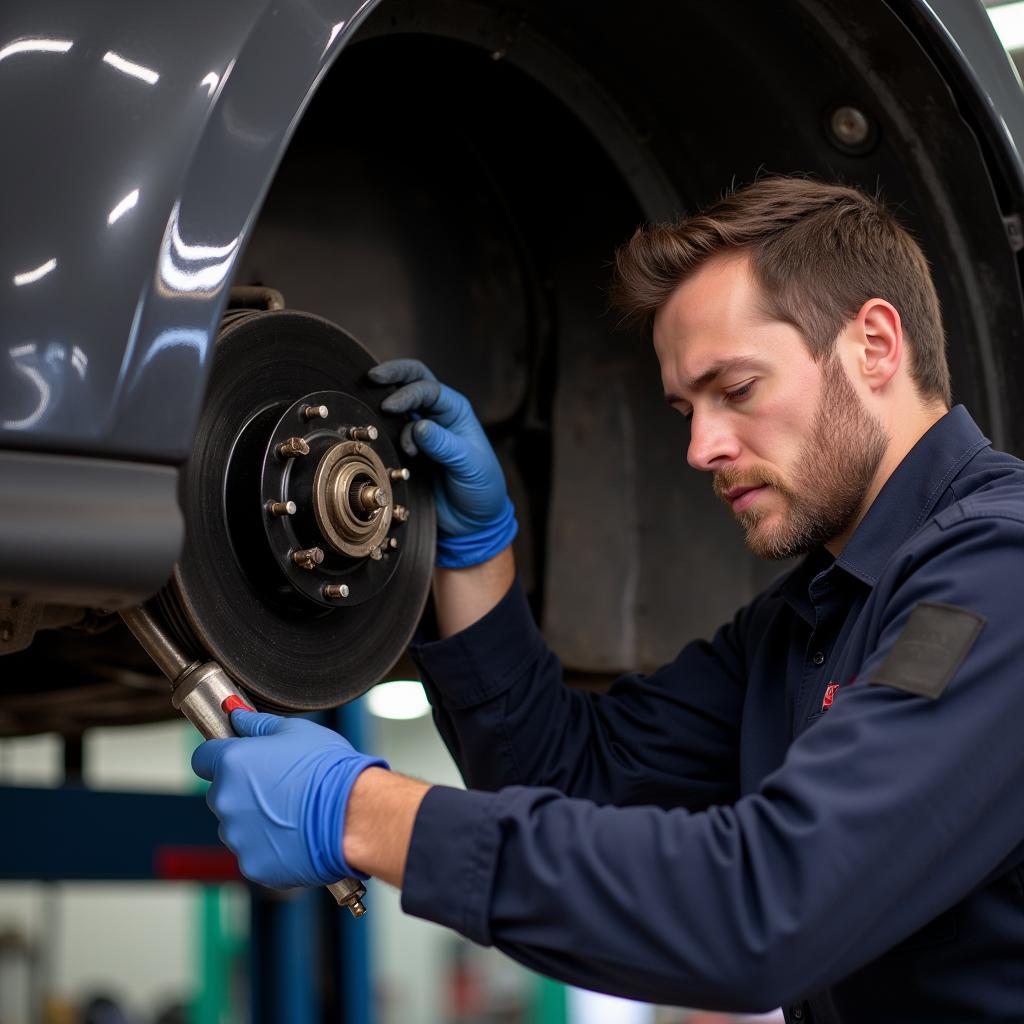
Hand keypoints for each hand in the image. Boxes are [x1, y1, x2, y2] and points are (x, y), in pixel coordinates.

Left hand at [191, 709, 387, 888]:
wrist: (353, 814)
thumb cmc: (329, 769)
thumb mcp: (296, 731)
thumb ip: (258, 724)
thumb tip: (237, 715)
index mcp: (232, 763)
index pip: (203, 758)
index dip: (221, 756)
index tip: (240, 759)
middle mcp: (227, 800)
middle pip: (223, 793)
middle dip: (244, 790)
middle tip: (281, 786)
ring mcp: (238, 836)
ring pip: (238, 825)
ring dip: (256, 820)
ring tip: (293, 813)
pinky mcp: (253, 864)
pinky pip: (254, 852)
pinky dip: (271, 847)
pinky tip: (296, 836)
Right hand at [368, 359, 517, 566]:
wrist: (472, 521)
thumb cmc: (482, 490)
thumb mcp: (470, 466)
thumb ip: (446, 446)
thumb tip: (419, 427)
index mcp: (456, 412)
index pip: (428, 389)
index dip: (407, 393)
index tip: (390, 407)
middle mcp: (438, 417)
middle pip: (412, 382)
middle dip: (391, 376)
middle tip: (371, 379)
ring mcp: (421, 433)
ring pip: (398, 407)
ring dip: (385, 411)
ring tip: (385, 431)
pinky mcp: (409, 451)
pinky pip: (391, 433)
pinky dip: (383, 434)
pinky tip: (388, 449)